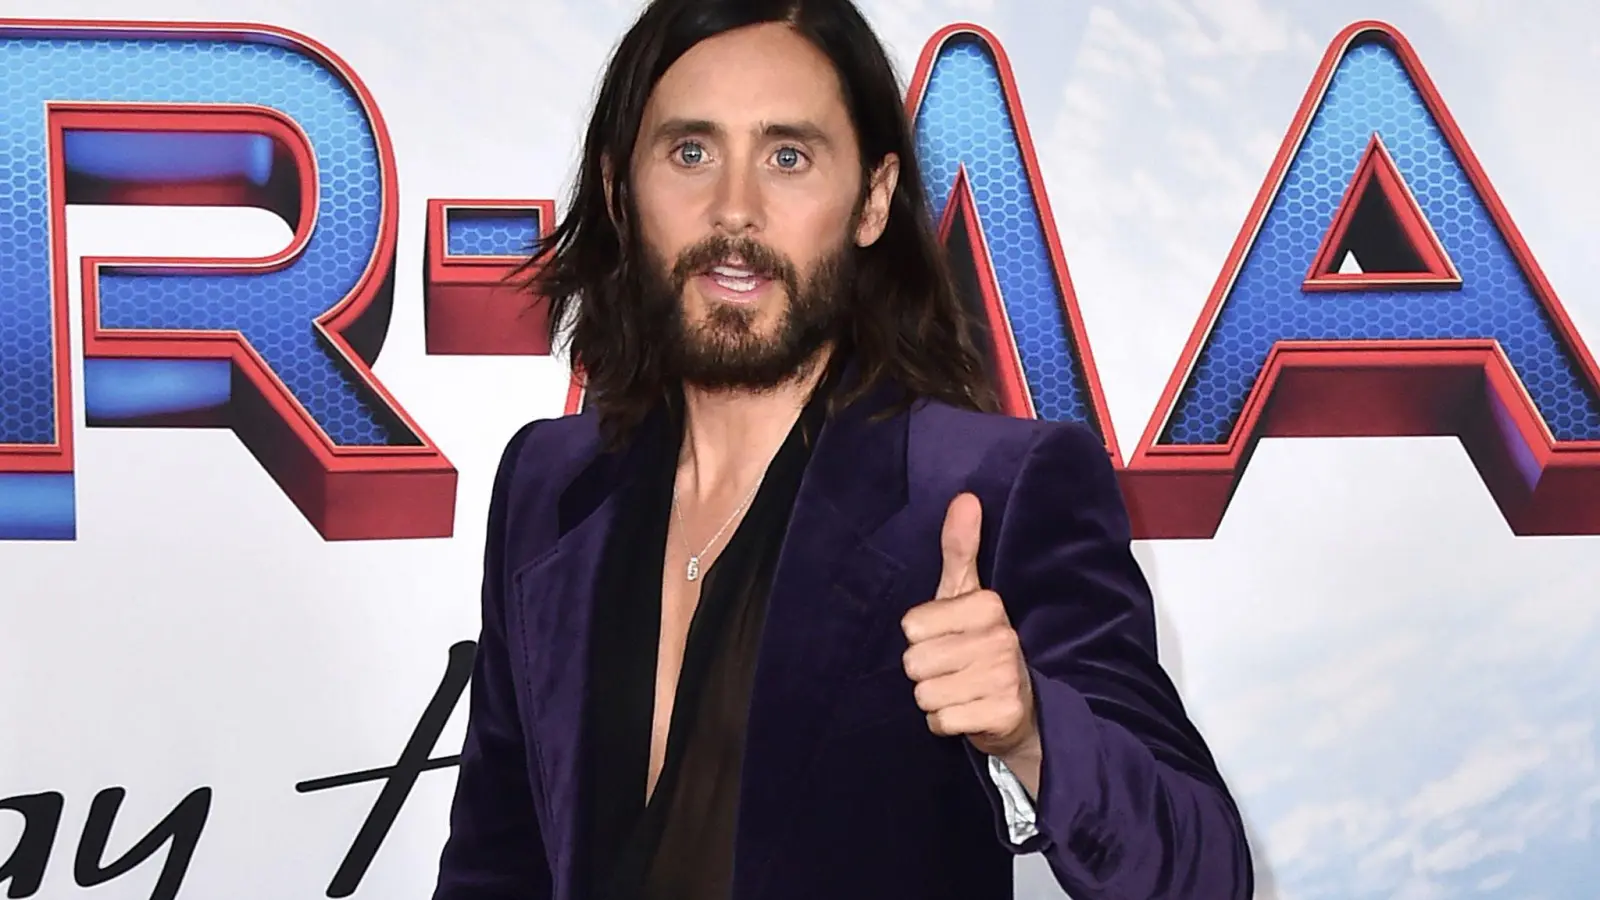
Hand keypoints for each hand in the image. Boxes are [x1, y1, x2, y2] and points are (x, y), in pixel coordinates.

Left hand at [901, 492, 1037, 758]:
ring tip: (958, 689)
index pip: (912, 625)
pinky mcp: (1002, 716)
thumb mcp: (965, 594)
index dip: (920, 637)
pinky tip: (966, 712)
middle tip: (951, 668)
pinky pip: (940, 721)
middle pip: (914, 662)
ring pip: (925, 694)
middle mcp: (1001, 639)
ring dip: (934, 698)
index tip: (945, 638)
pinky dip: (945, 722)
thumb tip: (965, 497)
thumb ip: (959, 548)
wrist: (1019, 708)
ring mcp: (1005, 679)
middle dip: (925, 671)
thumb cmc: (979, 643)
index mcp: (988, 605)